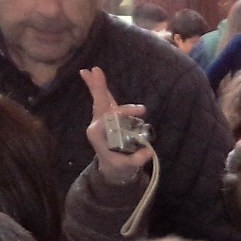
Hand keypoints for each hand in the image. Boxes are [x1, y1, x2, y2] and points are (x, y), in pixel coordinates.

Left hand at [81, 67, 154, 184]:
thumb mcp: (127, 166)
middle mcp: (97, 125)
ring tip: (92, 70)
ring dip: (97, 85)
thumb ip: (136, 160)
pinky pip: (105, 102)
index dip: (126, 113)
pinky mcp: (107, 118)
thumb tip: (148, 152)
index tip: (142, 111)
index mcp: (98, 134)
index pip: (112, 119)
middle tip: (93, 71)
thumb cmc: (119, 167)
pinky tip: (95, 76)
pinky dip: (102, 90)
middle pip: (99, 104)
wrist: (113, 169)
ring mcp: (101, 120)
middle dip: (98, 88)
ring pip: (100, 100)